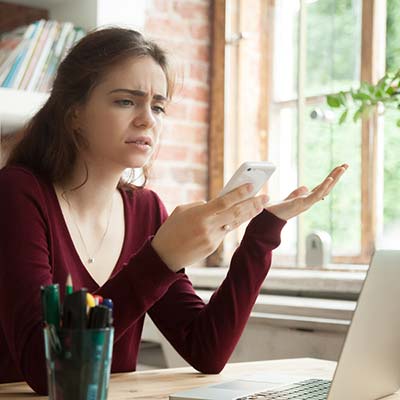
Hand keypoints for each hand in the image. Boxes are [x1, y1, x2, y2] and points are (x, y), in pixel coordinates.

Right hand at [151, 184, 268, 271]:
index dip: (240, 193)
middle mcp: (208, 227)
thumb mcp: (181, 211)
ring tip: (260, 206)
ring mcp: (212, 239)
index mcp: (199, 215)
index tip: (252, 186)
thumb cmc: (170, 230)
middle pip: (236, 213)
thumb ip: (200, 206)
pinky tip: (238, 217)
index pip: (224, 201)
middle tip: (265, 197)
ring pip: (234, 223)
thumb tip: (214, 204)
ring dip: (248, 214)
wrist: (164, 256)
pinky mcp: (213, 247)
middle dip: (252, 204)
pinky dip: (230, 224)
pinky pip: (224, 232)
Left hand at [266, 164, 347, 220]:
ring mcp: (307, 203)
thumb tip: (305, 187)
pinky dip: (324, 186)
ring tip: (342, 167)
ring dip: (334, 178)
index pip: (322, 187)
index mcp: (307, 199)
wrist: (269, 218)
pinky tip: (330, 178)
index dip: (330, 178)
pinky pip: (316, 195)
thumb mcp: (289, 198)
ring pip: (325, 190)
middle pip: (327, 187)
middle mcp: (309, 201)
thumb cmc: (277, 210)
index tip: (338, 168)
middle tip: (345, 165)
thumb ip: (297, 193)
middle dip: (337, 176)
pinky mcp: (302, 204)